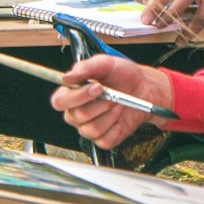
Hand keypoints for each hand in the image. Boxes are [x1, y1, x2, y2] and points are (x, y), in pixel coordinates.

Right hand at [49, 54, 172, 147]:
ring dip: (110, 115)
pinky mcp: (103, 139)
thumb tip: (66, 77)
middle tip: (113, 95)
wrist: (144, 88)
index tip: (98, 87)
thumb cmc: (122, 75)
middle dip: (100, 104)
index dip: (76, 97)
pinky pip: (105, 139)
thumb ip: (85, 67)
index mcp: (70, 94)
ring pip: (91, 129)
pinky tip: (119, 116)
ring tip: (118, 104)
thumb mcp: (105, 64)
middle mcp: (75, 113)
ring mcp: (88, 127)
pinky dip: (116, 127)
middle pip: (76, 116)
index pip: (59, 102)